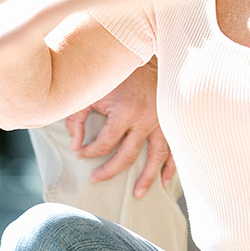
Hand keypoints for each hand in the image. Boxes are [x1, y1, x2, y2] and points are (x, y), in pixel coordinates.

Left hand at [65, 60, 175, 197]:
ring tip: (138, 195)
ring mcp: (161, 123)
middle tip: (97, 179)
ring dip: (147, 178)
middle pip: (128, 156)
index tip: (81, 153)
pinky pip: (173, 149)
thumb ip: (77, 118)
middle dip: (110, 171)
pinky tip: (165, 182)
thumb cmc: (117, 75)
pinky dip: (171, 167)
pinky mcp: (171, 123)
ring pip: (156, 158)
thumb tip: (76, 145)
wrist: (146, 55)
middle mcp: (145, 120)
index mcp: (124, 112)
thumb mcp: (93, 92)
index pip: (104, 144)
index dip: (90, 152)